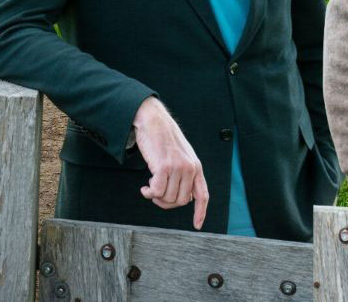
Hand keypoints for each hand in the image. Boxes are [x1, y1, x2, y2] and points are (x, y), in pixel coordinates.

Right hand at [132, 97, 208, 229]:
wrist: (155, 122)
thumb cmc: (166, 141)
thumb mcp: (182, 157)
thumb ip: (186, 175)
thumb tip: (184, 198)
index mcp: (196, 167)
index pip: (202, 194)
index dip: (201, 211)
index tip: (197, 225)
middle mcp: (190, 168)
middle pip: (180, 202)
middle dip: (166, 203)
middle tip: (156, 193)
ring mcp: (178, 168)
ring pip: (167, 198)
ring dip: (156, 196)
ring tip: (151, 184)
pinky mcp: (164, 167)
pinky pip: (156, 192)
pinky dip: (149, 193)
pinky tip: (145, 187)